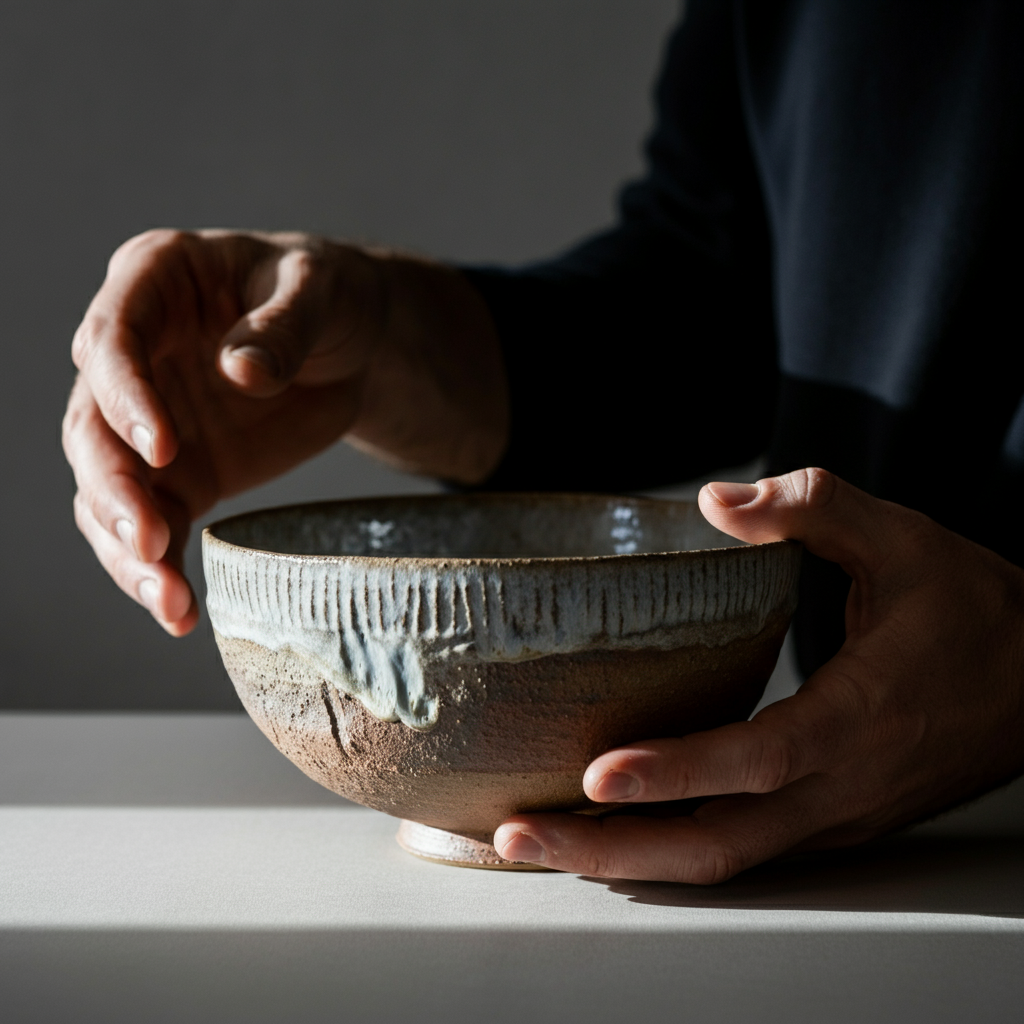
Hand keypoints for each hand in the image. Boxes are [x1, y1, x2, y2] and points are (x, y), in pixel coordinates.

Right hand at [63, 229, 506, 633]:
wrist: (353, 343)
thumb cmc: (330, 295)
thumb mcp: (321, 290)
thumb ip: (284, 326)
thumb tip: (241, 371)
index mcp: (152, 281)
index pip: (113, 340)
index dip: (127, 397)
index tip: (164, 448)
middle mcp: (132, 354)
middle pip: (91, 426)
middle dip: (113, 488)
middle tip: (149, 540)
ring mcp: (147, 420)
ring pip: (105, 488)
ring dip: (125, 547)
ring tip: (167, 598)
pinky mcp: (179, 473)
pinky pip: (150, 523)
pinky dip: (157, 569)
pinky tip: (179, 612)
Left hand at [494, 468, 1023, 881]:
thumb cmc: (974, 610)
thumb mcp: (903, 538)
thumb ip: (812, 507)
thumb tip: (716, 498)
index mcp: (860, 718)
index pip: (759, 760)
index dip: (677, 771)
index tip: (596, 774)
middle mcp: (839, 787)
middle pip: (716, 844)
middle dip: (611, 848)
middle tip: (518, 836)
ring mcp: (832, 816)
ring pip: (721, 862)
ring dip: (626, 860)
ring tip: (538, 844)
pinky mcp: (825, 819)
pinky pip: (737, 850)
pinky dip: (666, 850)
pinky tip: (611, 831)